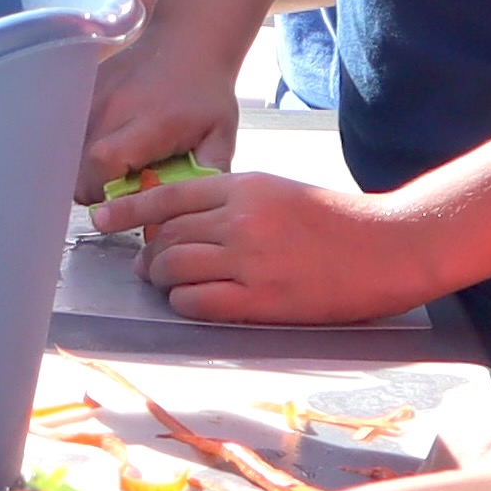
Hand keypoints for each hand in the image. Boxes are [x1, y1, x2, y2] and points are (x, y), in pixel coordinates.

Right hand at [66, 10, 240, 198]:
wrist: (189, 40)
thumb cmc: (206, 90)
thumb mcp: (220, 136)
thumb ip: (208, 176)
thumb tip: (193, 215)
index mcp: (150, 122)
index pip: (104, 161)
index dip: (103, 190)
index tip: (119, 200)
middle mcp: (115, 107)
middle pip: (78, 162)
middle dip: (92, 186)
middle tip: (118, 187)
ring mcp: (96, 95)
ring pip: (68, 148)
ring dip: (85, 165)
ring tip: (115, 163)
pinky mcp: (86, 88)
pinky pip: (70, 129)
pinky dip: (82, 143)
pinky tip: (109, 139)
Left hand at [113, 168, 462, 326]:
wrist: (389, 247)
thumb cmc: (337, 222)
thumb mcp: (279, 193)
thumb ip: (234, 202)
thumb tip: (183, 221)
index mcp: (245, 188)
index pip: (169, 196)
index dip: (128, 209)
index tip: (102, 218)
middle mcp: (241, 220)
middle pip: (166, 236)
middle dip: (148, 254)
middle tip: (147, 266)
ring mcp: (250, 260)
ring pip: (174, 268)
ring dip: (161, 279)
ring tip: (166, 284)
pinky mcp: (262, 299)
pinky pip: (198, 302)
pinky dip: (184, 302)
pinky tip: (191, 302)